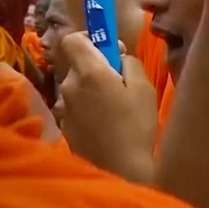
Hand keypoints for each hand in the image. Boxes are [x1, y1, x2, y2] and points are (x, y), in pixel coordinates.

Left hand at [59, 32, 156, 183]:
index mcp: (90, 72)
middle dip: (97, 69)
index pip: (72, 39)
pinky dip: (88, 109)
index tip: (110, 51)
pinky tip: (106, 125)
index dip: (90, 39)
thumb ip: (130, 63)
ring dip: (92, 91)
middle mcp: (70, 86)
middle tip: (122, 85)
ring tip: (115, 109)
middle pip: (78, 65)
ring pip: (77, 87)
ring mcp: (63, 107)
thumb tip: (118, 56)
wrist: (120, 168)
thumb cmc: (137, 125)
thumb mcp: (145, 89)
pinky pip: (76, 107)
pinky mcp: (64, 125)